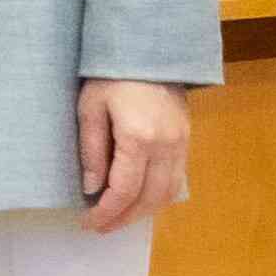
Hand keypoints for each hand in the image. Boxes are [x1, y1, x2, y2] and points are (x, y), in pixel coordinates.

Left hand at [77, 75, 194, 229]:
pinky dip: (158, 195)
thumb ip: (92, 151)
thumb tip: (92, 189)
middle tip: (101, 227)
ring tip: (119, 217)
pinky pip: (177, 178)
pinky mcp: (187, 139)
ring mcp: (181, 143)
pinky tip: (140, 198)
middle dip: (125, 218)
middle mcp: (166, 146)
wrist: (150, 48)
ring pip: (169, 193)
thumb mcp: (90, 109)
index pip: (124, 191)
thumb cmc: (111, 75)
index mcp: (139, 138)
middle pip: (150, 198)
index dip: (106, 212)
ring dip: (144, 211)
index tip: (88, 223)